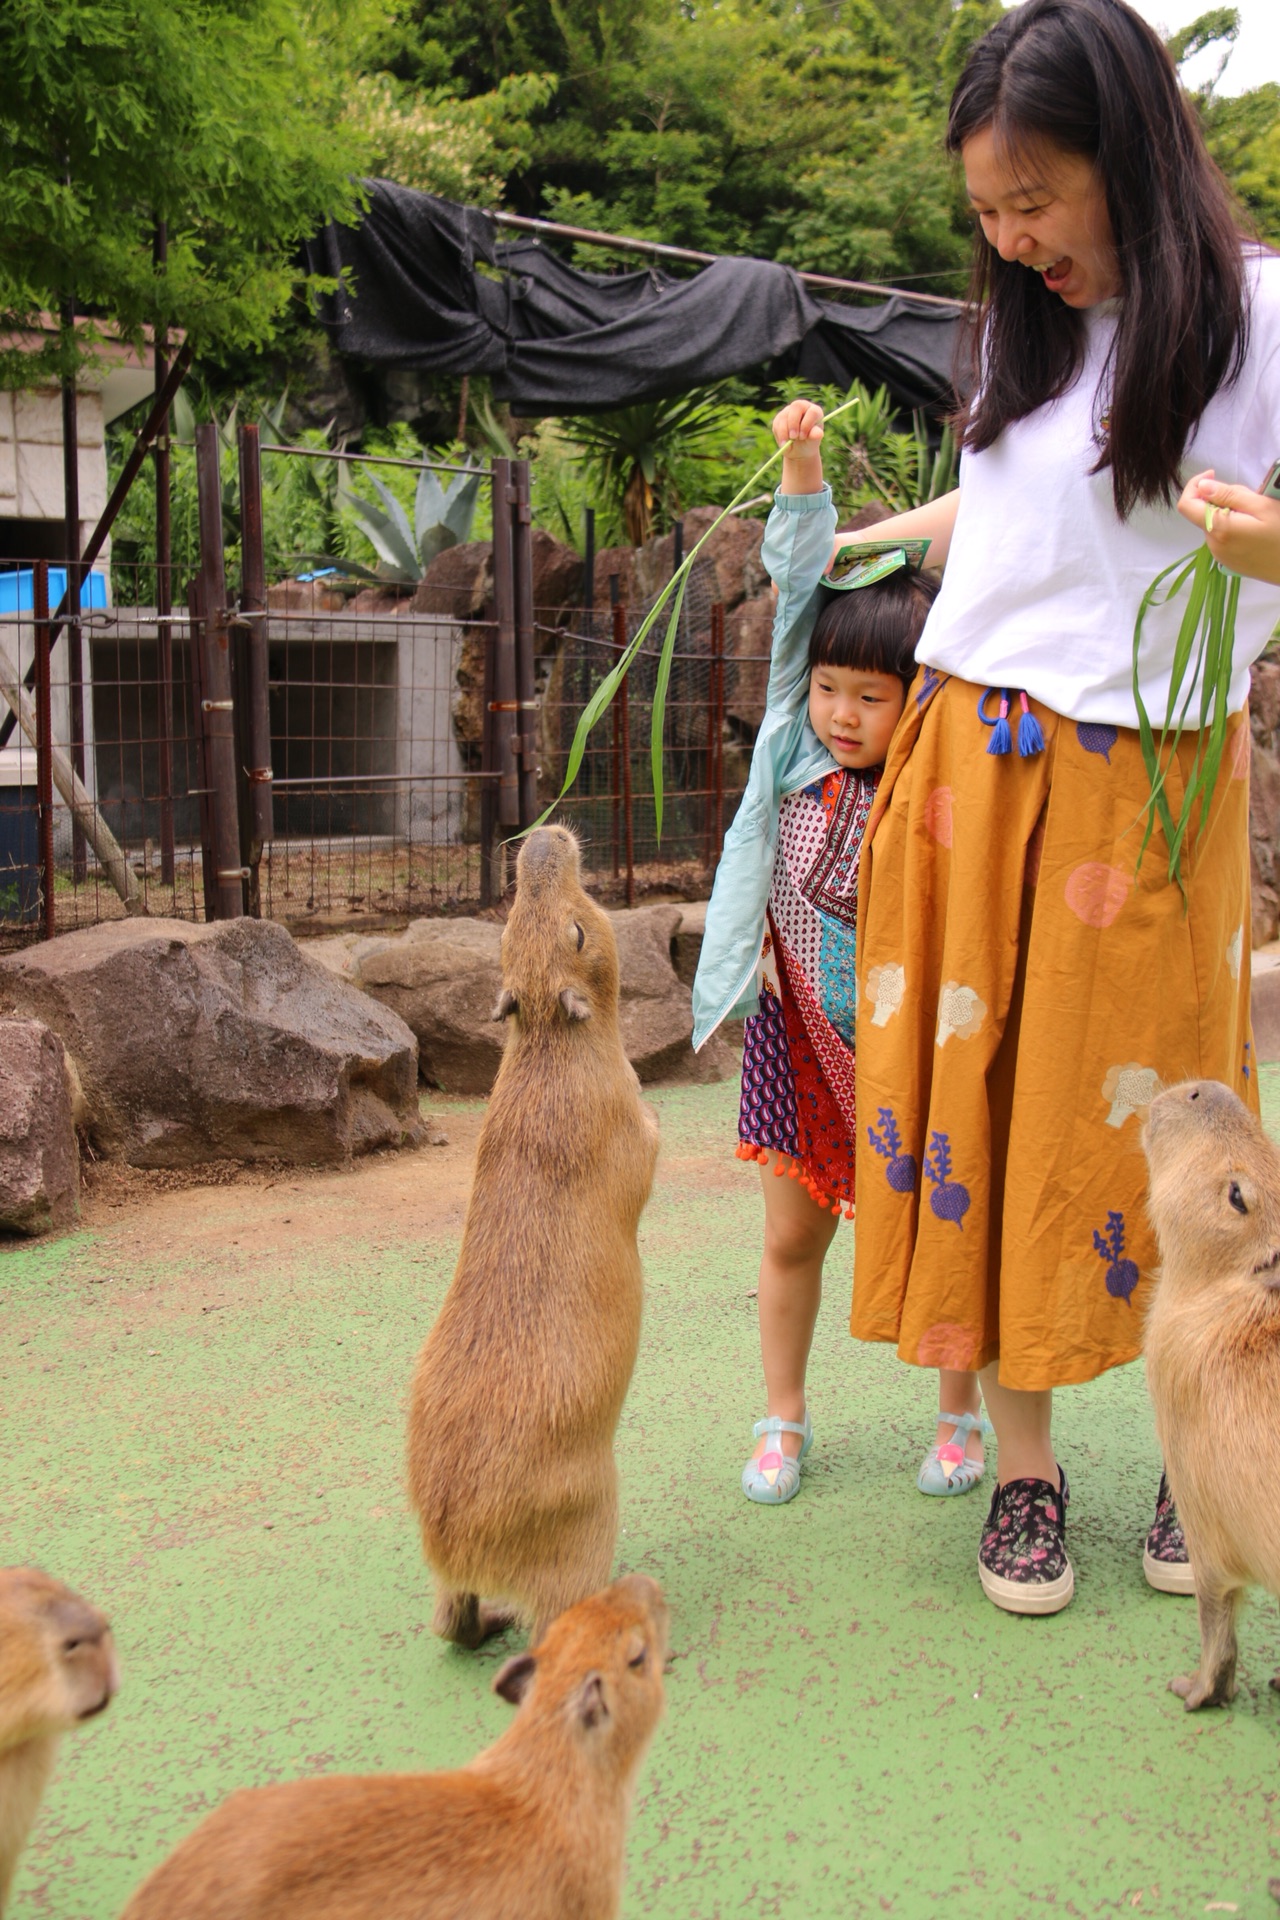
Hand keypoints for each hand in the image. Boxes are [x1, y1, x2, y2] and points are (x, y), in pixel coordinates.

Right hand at [772, 398, 823, 459]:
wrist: (799, 450)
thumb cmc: (809, 443)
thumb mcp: (813, 441)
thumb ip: (815, 436)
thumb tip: (818, 434)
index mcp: (814, 411)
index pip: (812, 412)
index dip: (807, 424)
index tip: (804, 436)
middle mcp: (802, 407)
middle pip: (796, 406)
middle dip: (794, 423)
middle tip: (794, 437)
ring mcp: (790, 411)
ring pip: (784, 416)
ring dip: (785, 432)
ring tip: (789, 444)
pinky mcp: (779, 417)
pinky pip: (777, 424)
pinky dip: (780, 435)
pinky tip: (784, 444)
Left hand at [1177, 469, 1279, 586]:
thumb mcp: (1261, 506)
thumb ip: (1229, 495)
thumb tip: (1202, 486)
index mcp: (1218, 528)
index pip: (1186, 505)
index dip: (1194, 485)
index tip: (1213, 475)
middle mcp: (1212, 544)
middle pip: (1204, 512)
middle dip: (1221, 499)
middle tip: (1250, 499)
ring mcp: (1219, 556)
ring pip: (1214, 524)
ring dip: (1228, 513)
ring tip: (1256, 515)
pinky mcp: (1228, 562)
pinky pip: (1222, 537)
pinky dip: (1232, 526)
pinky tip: (1254, 529)